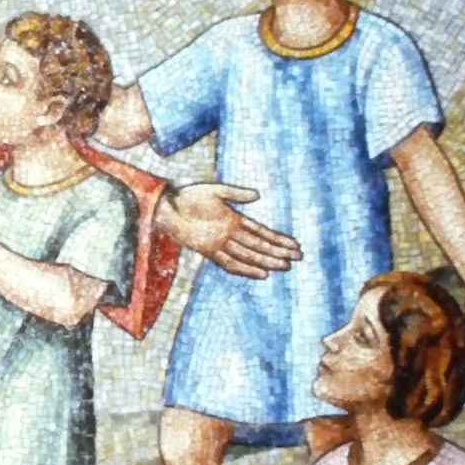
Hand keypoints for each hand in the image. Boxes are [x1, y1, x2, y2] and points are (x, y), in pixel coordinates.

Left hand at [156, 183, 300, 278]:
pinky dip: (247, 269)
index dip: (278, 238)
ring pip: (250, 255)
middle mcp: (230, 234)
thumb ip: (236, 193)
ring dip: (267, 261)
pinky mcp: (209, 251)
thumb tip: (258, 196)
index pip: (262, 232)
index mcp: (234, 220)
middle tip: (298, 258)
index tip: (294, 244)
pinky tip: (262, 274)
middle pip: (260, 245)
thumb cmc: (188, 196)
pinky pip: (231, 264)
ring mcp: (221, 244)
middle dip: (279, 252)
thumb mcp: (216, 191)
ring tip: (285, 266)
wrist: (166, 206)